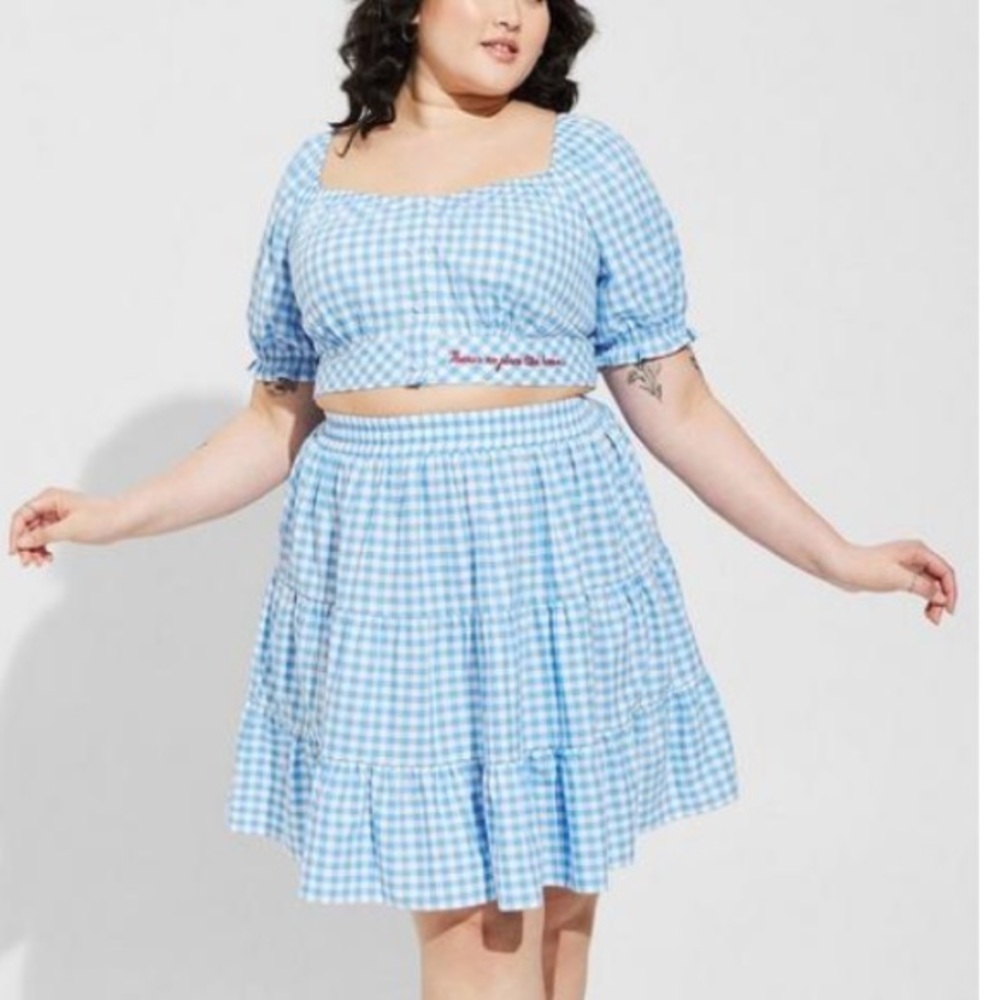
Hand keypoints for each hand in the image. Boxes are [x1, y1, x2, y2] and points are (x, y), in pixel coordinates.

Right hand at [8, 488, 128, 567]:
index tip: (15, 552)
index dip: (15, 534)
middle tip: (28, 564)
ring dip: (34, 550)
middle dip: (25, 546)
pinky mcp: (63, 525)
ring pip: (35, 534)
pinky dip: (44, 549)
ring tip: (40, 563)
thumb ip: (44, 535)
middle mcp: (50, 505)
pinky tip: (48, 559)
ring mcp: (56, 516)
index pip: (22, 515)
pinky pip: (46, 538)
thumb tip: (21, 542)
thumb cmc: (102, 518)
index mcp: (49, 498)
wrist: (124, 520)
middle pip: (26, 526)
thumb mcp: (70, 529)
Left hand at [828, 539, 956, 624]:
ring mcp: (907, 564)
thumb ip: (922, 587)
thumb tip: (942, 597)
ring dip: (934, 600)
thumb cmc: (865, 568)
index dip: (951, 591)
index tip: (949, 611)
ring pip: (931, 584)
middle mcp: (915, 555)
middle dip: (943, 598)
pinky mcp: (898, 574)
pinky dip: (924, 598)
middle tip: (937, 619)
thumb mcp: (897, 578)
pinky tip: (924, 610)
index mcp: (918, 551)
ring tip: (931, 618)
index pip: (945, 571)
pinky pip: (919, 586)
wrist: (840, 566)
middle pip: (940, 578)